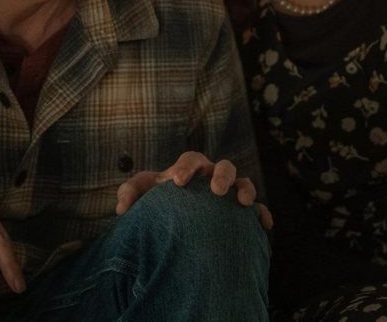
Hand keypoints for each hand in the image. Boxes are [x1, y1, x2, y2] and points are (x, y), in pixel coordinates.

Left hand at [114, 150, 272, 229]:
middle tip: (215, 190)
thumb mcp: (142, 195)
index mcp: (190, 168)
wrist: (175, 219)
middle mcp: (212, 176)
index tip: (178, 182)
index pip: (191, 159)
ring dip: (245, 189)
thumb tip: (122, 209)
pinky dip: (261, 214)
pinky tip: (264, 225)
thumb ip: (129, 194)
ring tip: (242, 203)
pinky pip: (256, 209)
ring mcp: (228, 192)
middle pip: (224, 166)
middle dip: (222, 175)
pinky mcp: (238, 211)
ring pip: (244, 182)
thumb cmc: (158, 201)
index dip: (186, 167)